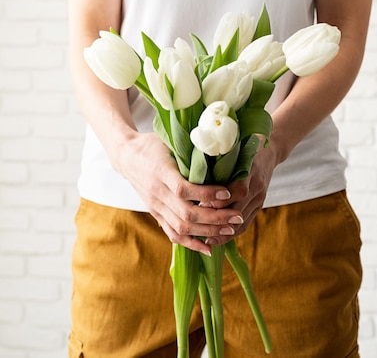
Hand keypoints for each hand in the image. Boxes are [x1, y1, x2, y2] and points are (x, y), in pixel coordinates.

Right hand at [117, 131, 244, 255]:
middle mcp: (157, 192)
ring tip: (230, 230)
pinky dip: (192, 244)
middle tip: (237, 216)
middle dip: (215, 218)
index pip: (183, 189)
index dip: (206, 194)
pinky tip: (209, 248)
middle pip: (186, 213)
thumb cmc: (153, 145)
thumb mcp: (169, 141)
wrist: (127, 156)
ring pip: (181, 227)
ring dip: (208, 231)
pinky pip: (173, 234)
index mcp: (161, 171)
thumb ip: (190, 149)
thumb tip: (220, 150)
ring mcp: (155, 206)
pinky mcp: (155, 214)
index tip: (227, 193)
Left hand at [203, 141, 278, 246]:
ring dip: (222, 233)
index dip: (218, 200)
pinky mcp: (259, 207)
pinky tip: (216, 239)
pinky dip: (230, 235)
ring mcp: (259, 199)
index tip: (199, 204)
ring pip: (241, 222)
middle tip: (195, 225)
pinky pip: (245, 226)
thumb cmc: (244, 147)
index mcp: (251, 170)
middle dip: (216, 220)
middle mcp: (257, 187)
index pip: (238, 191)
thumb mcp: (232, 150)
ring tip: (203, 239)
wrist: (269, 152)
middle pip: (238, 210)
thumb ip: (217, 160)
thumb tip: (193, 175)